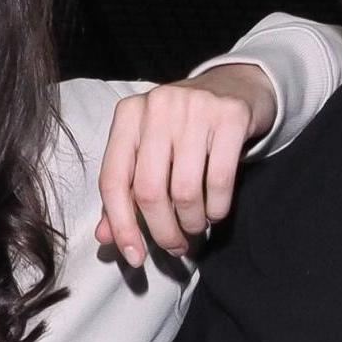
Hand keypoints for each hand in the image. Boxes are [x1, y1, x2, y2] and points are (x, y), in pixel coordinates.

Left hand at [95, 62, 275, 266]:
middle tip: (175, 246)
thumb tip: (106, 237)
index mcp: (128, 115)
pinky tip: (216, 212)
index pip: (113, 180)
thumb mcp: (150, 151)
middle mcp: (157, 107)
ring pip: (185, 190)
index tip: (135, 256)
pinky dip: (217, 208)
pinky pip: (220, 180)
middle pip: (149, 191)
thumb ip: (126, 192)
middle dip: (162, 231)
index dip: (121, 226)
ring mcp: (195, 108)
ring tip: (196, 226)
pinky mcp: (230, 116)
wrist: (236, 85)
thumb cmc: (185, 127)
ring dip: (192, 222)